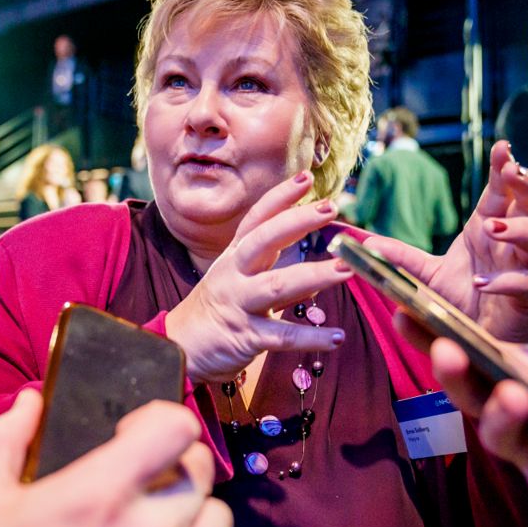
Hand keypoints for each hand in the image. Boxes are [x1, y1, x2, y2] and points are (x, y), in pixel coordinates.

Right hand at [0, 390, 232, 526]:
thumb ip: (4, 441)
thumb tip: (29, 402)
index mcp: (102, 494)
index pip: (176, 426)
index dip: (162, 417)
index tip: (135, 431)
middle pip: (200, 467)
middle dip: (175, 462)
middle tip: (143, 477)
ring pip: (216, 515)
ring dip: (190, 511)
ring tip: (153, 523)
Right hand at [164, 171, 351, 382]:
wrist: (179, 348)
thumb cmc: (217, 310)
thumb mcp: (240, 282)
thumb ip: (277, 273)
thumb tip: (319, 271)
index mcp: (235, 257)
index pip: (257, 219)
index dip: (280, 197)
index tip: (306, 178)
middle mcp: (234, 274)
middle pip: (264, 240)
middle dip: (298, 222)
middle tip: (330, 207)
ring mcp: (239, 304)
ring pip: (278, 285)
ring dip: (315, 275)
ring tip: (347, 269)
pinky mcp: (245, 337)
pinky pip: (282, 336)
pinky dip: (311, 337)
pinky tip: (338, 337)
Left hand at [367, 140, 527, 344]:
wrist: (484, 343)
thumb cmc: (466, 302)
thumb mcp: (428, 277)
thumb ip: (401, 258)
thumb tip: (366, 243)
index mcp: (489, 228)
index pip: (500, 192)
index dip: (502, 168)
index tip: (501, 146)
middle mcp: (511, 244)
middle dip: (524, 186)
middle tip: (512, 171)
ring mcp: (525, 269)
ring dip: (519, 230)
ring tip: (492, 228)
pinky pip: (526, 285)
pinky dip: (507, 282)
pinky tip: (485, 284)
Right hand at [420, 264, 527, 522]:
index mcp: (525, 374)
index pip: (468, 355)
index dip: (433, 335)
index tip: (404, 307)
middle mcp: (526, 417)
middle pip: (472, 401)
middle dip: (453, 377)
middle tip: (446, 351)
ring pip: (507, 444)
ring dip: (505, 418)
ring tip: (518, 394)